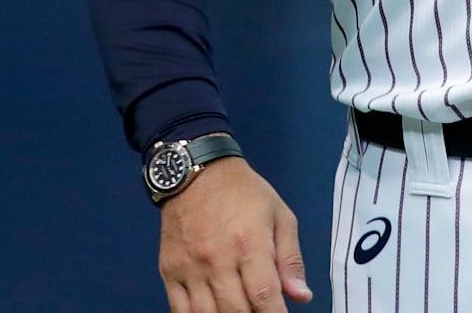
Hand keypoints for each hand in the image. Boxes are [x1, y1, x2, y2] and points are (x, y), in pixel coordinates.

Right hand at [156, 154, 312, 311]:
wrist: (196, 172)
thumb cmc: (243, 192)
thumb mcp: (280, 216)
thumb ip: (290, 259)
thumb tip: (301, 296)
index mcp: (249, 243)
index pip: (264, 296)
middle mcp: (217, 259)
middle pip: (236, 312)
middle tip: (262, 312)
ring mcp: (190, 267)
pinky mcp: (169, 271)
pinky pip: (180, 310)